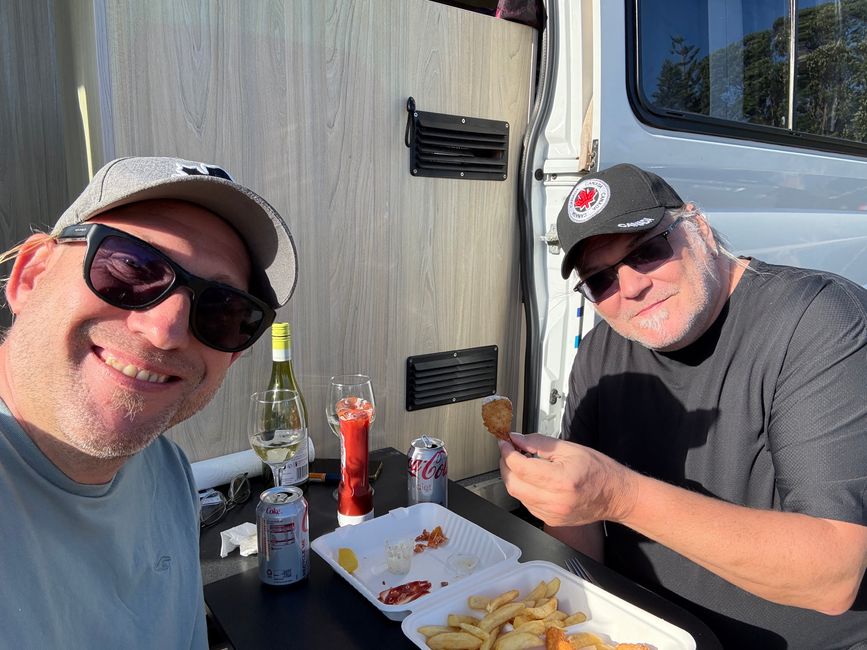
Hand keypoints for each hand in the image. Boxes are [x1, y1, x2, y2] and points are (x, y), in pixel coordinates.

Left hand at [498, 433, 636, 527]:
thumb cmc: (599, 471)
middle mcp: (555, 501)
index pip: (521, 467)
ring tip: (520, 463)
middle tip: (508, 452)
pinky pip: (527, 504)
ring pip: (517, 496)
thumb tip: (517, 439)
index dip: (508, 453)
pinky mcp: (551, 520)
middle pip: (513, 484)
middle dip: (505, 465)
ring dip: (513, 477)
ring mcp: (552, 514)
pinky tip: (531, 479)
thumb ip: (539, 443)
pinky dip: (523, 489)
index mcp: (561, 481)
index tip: (505, 443)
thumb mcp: (570, 448)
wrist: (616, 495)